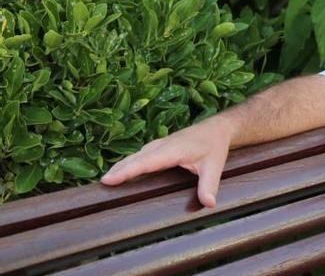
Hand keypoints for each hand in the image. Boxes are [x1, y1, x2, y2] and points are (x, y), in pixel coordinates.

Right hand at [100, 115, 235, 207]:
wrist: (216, 129)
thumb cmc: (215, 146)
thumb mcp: (215, 165)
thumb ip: (210, 184)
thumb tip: (209, 204)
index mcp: (172, 150)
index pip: (146, 162)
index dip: (127, 171)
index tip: (109, 179)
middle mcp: (161, 146)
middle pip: (135, 159)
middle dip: (118, 170)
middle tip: (101, 185)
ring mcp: (158, 145)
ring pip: (135, 156)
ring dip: (120, 167)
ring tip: (105, 181)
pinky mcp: (158, 147)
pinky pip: (139, 156)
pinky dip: (128, 164)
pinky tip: (120, 173)